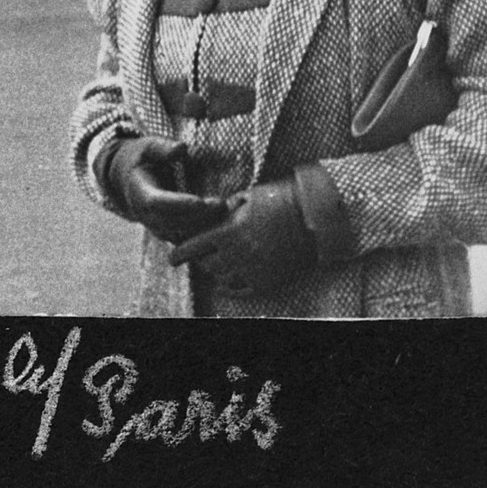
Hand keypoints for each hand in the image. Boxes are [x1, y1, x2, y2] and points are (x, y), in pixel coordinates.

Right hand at [103, 137, 225, 244]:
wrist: (131, 181)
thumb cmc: (144, 160)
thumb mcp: (149, 147)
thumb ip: (163, 148)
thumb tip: (181, 148)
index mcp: (140, 194)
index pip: (157, 203)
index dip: (179, 204)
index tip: (200, 201)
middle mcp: (147, 216)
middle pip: (173, 222)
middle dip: (199, 216)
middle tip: (223, 205)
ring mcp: (158, 228)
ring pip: (181, 234)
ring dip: (204, 226)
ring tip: (228, 213)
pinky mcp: (170, 233)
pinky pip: (187, 238)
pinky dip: (204, 232)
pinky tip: (223, 221)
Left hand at [168, 179, 313, 296]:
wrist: (314, 218)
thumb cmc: (282, 199)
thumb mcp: (250, 196)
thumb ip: (228, 207)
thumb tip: (215, 211)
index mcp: (228, 231)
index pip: (193, 247)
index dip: (180, 253)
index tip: (172, 257)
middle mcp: (236, 255)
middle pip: (206, 265)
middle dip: (200, 260)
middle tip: (200, 255)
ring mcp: (251, 271)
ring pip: (221, 279)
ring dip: (215, 272)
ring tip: (216, 265)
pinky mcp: (266, 283)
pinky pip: (239, 291)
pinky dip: (229, 287)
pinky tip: (225, 283)